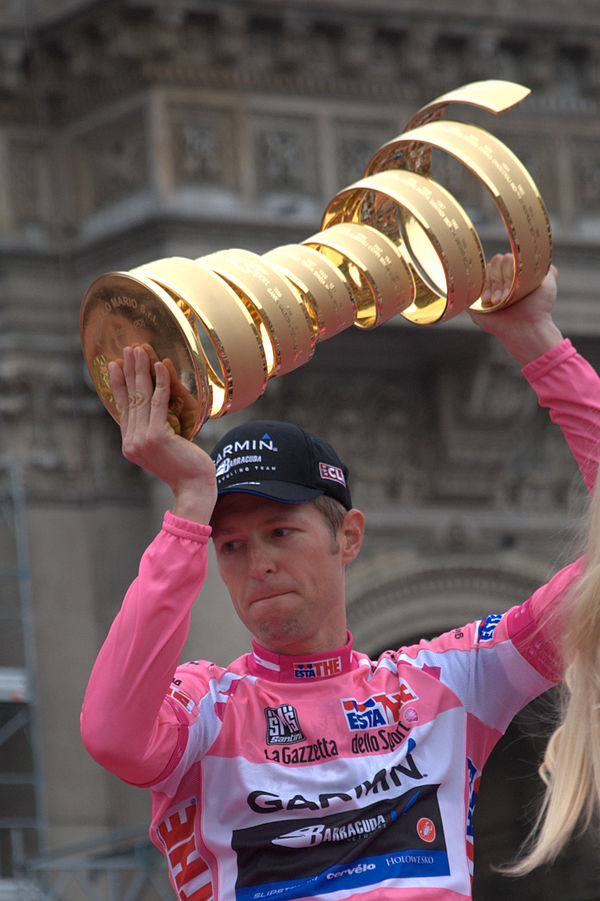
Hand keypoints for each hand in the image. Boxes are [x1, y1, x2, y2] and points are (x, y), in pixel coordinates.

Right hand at [109, 346, 216, 521]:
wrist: (194, 488)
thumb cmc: (185, 468)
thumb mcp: (164, 449)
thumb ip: (155, 431)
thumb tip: (157, 409)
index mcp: (130, 444)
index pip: (122, 408)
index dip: (118, 385)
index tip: (115, 365)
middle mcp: (132, 441)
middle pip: (129, 398)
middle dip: (128, 370)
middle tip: (127, 349)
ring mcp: (142, 439)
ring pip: (141, 397)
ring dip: (141, 370)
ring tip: (140, 350)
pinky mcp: (157, 436)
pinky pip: (158, 402)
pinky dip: (159, 382)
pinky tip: (160, 365)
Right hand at [468, 253, 562, 364]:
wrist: (526, 327)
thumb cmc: (538, 307)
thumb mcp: (548, 283)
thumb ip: (546, 267)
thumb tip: (541, 256)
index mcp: (512, 274)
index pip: (507, 258)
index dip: (511, 268)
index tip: (518, 284)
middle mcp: (498, 279)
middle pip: (495, 262)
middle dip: (502, 277)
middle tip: (508, 295)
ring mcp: (485, 289)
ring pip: (484, 272)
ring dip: (494, 286)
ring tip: (499, 301)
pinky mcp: (474, 300)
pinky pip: (470, 285)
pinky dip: (481, 290)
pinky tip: (490, 301)